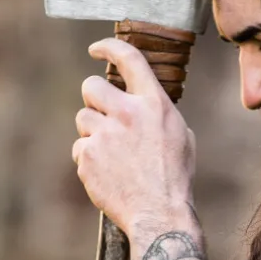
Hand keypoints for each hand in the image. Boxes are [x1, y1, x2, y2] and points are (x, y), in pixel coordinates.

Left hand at [73, 38, 196, 236]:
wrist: (159, 213)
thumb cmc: (174, 176)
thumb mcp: (180, 134)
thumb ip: (157, 111)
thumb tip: (139, 100)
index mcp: (154, 103)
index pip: (129, 59)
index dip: (108, 47)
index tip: (95, 49)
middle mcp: (127, 113)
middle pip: (91, 87)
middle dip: (94, 99)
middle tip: (104, 116)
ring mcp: (104, 135)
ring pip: (83, 119)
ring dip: (93, 132)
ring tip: (114, 154)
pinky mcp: (87, 156)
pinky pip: (80, 148)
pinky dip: (90, 158)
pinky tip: (109, 173)